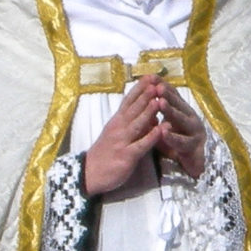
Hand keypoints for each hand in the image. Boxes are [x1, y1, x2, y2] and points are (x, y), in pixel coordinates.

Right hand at [84, 77, 163, 194]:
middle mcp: (118, 128)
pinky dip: (151, 137)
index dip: (139, 88)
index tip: (150, 75)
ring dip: (148, 111)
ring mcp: (122, 141)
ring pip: (137, 124)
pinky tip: (162, 129)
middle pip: (133, 108)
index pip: (128, 101)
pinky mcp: (126, 156)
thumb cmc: (107, 152)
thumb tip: (150, 112)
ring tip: (160, 100)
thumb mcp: (118, 133)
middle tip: (156, 81)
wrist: (89, 174)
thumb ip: (133, 122)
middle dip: (145, 94)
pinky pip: (141, 145)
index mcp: (117, 121)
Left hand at [147, 77, 206, 178]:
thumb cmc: (176, 141)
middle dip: (168, 95)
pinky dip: (173, 136)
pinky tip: (164, 131)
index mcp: (182, 112)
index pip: (173, 96)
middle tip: (157, 86)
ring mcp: (194, 132)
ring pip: (182, 119)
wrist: (193, 162)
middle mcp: (190, 118)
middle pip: (178, 104)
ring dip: (171, 111)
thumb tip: (143, 96)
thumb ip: (156, 114)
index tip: (152, 77)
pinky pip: (182, 141)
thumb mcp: (165, 124)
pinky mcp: (194, 146)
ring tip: (161, 103)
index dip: (163, 86)